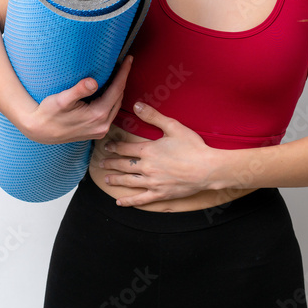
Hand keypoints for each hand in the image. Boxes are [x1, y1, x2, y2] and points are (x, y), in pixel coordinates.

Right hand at [21, 56, 132, 144]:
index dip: (124, 72)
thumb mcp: (61, 100)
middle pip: (119, 97)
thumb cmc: (48, 113)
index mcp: (98, 115)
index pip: (117, 89)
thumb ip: (79, 90)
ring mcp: (100, 130)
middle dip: (122, 79)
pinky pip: (110, 113)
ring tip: (118, 74)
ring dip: (117, 90)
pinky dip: (111, 100)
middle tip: (124, 63)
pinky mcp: (96, 132)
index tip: (129, 59)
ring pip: (115, 105)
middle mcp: (103, 125)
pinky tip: (108, 91)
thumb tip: (93, 81)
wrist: (39, 131)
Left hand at [98, 102, 218, 206]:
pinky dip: (129, 201)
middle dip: (111, 164)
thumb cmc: (192, 147)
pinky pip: (140, 199)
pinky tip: (119, 202)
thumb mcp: (173, 126)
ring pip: (128, 181)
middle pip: (124, 165)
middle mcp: (146, 167)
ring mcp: (152, 182)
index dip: (114, 147)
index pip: (125, 148)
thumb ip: (153, 116)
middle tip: (101, 163)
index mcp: (148, 150)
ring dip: (116, 180)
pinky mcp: (160, 194)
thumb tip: (137, 105)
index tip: (107, 147)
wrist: (207, 168)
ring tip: (106, 179)